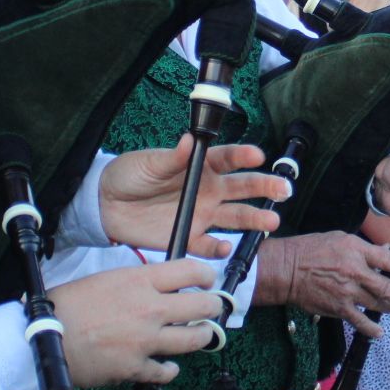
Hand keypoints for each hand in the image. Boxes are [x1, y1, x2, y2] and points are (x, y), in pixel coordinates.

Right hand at [52, 259, 225, 388]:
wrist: (46, 338)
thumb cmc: (67, 306)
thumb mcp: (103, 279)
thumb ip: (134, 284)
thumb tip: (153, 288)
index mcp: (139, 280)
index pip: (190, 271)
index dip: (205, 275)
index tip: (208, 280)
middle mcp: (150, 308)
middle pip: (202, 305)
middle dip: (213, 307)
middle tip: (212, 309)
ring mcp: (146, 340)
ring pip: (194, 339)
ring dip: (202, 337)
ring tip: (201, 336)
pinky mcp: (137, 367)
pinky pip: (166, 371)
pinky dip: (169, 370)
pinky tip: (168, 367)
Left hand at [98, 139, 291, 256]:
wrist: (107, 205)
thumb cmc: (130, 174)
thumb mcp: (148, 162)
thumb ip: (170, 156)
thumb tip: (188, 140)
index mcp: (200, 166)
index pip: (228, 159)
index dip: (243, 156)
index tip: (258, 155)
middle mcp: (208, 190)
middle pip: (242, 188)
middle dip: (264, 187)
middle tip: (282, 189)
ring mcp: (201, 215)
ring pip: (235, 217)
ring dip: (254, 219)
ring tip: (271, 221)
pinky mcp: (189, 236)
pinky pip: (209, 245)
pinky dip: (218, 249)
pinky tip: (225, 248)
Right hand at [256, 231, 389, 336]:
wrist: (287, 270)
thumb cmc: (311, 250)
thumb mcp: (340, 239)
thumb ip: (365, 248)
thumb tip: (386, 252)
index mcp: (357, 251)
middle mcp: (355, 272)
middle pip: (388, 288)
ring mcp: (347, 292)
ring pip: (376, 305)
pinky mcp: (338, 308)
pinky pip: (359, 321)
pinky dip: (371, 328)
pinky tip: (378, 332)